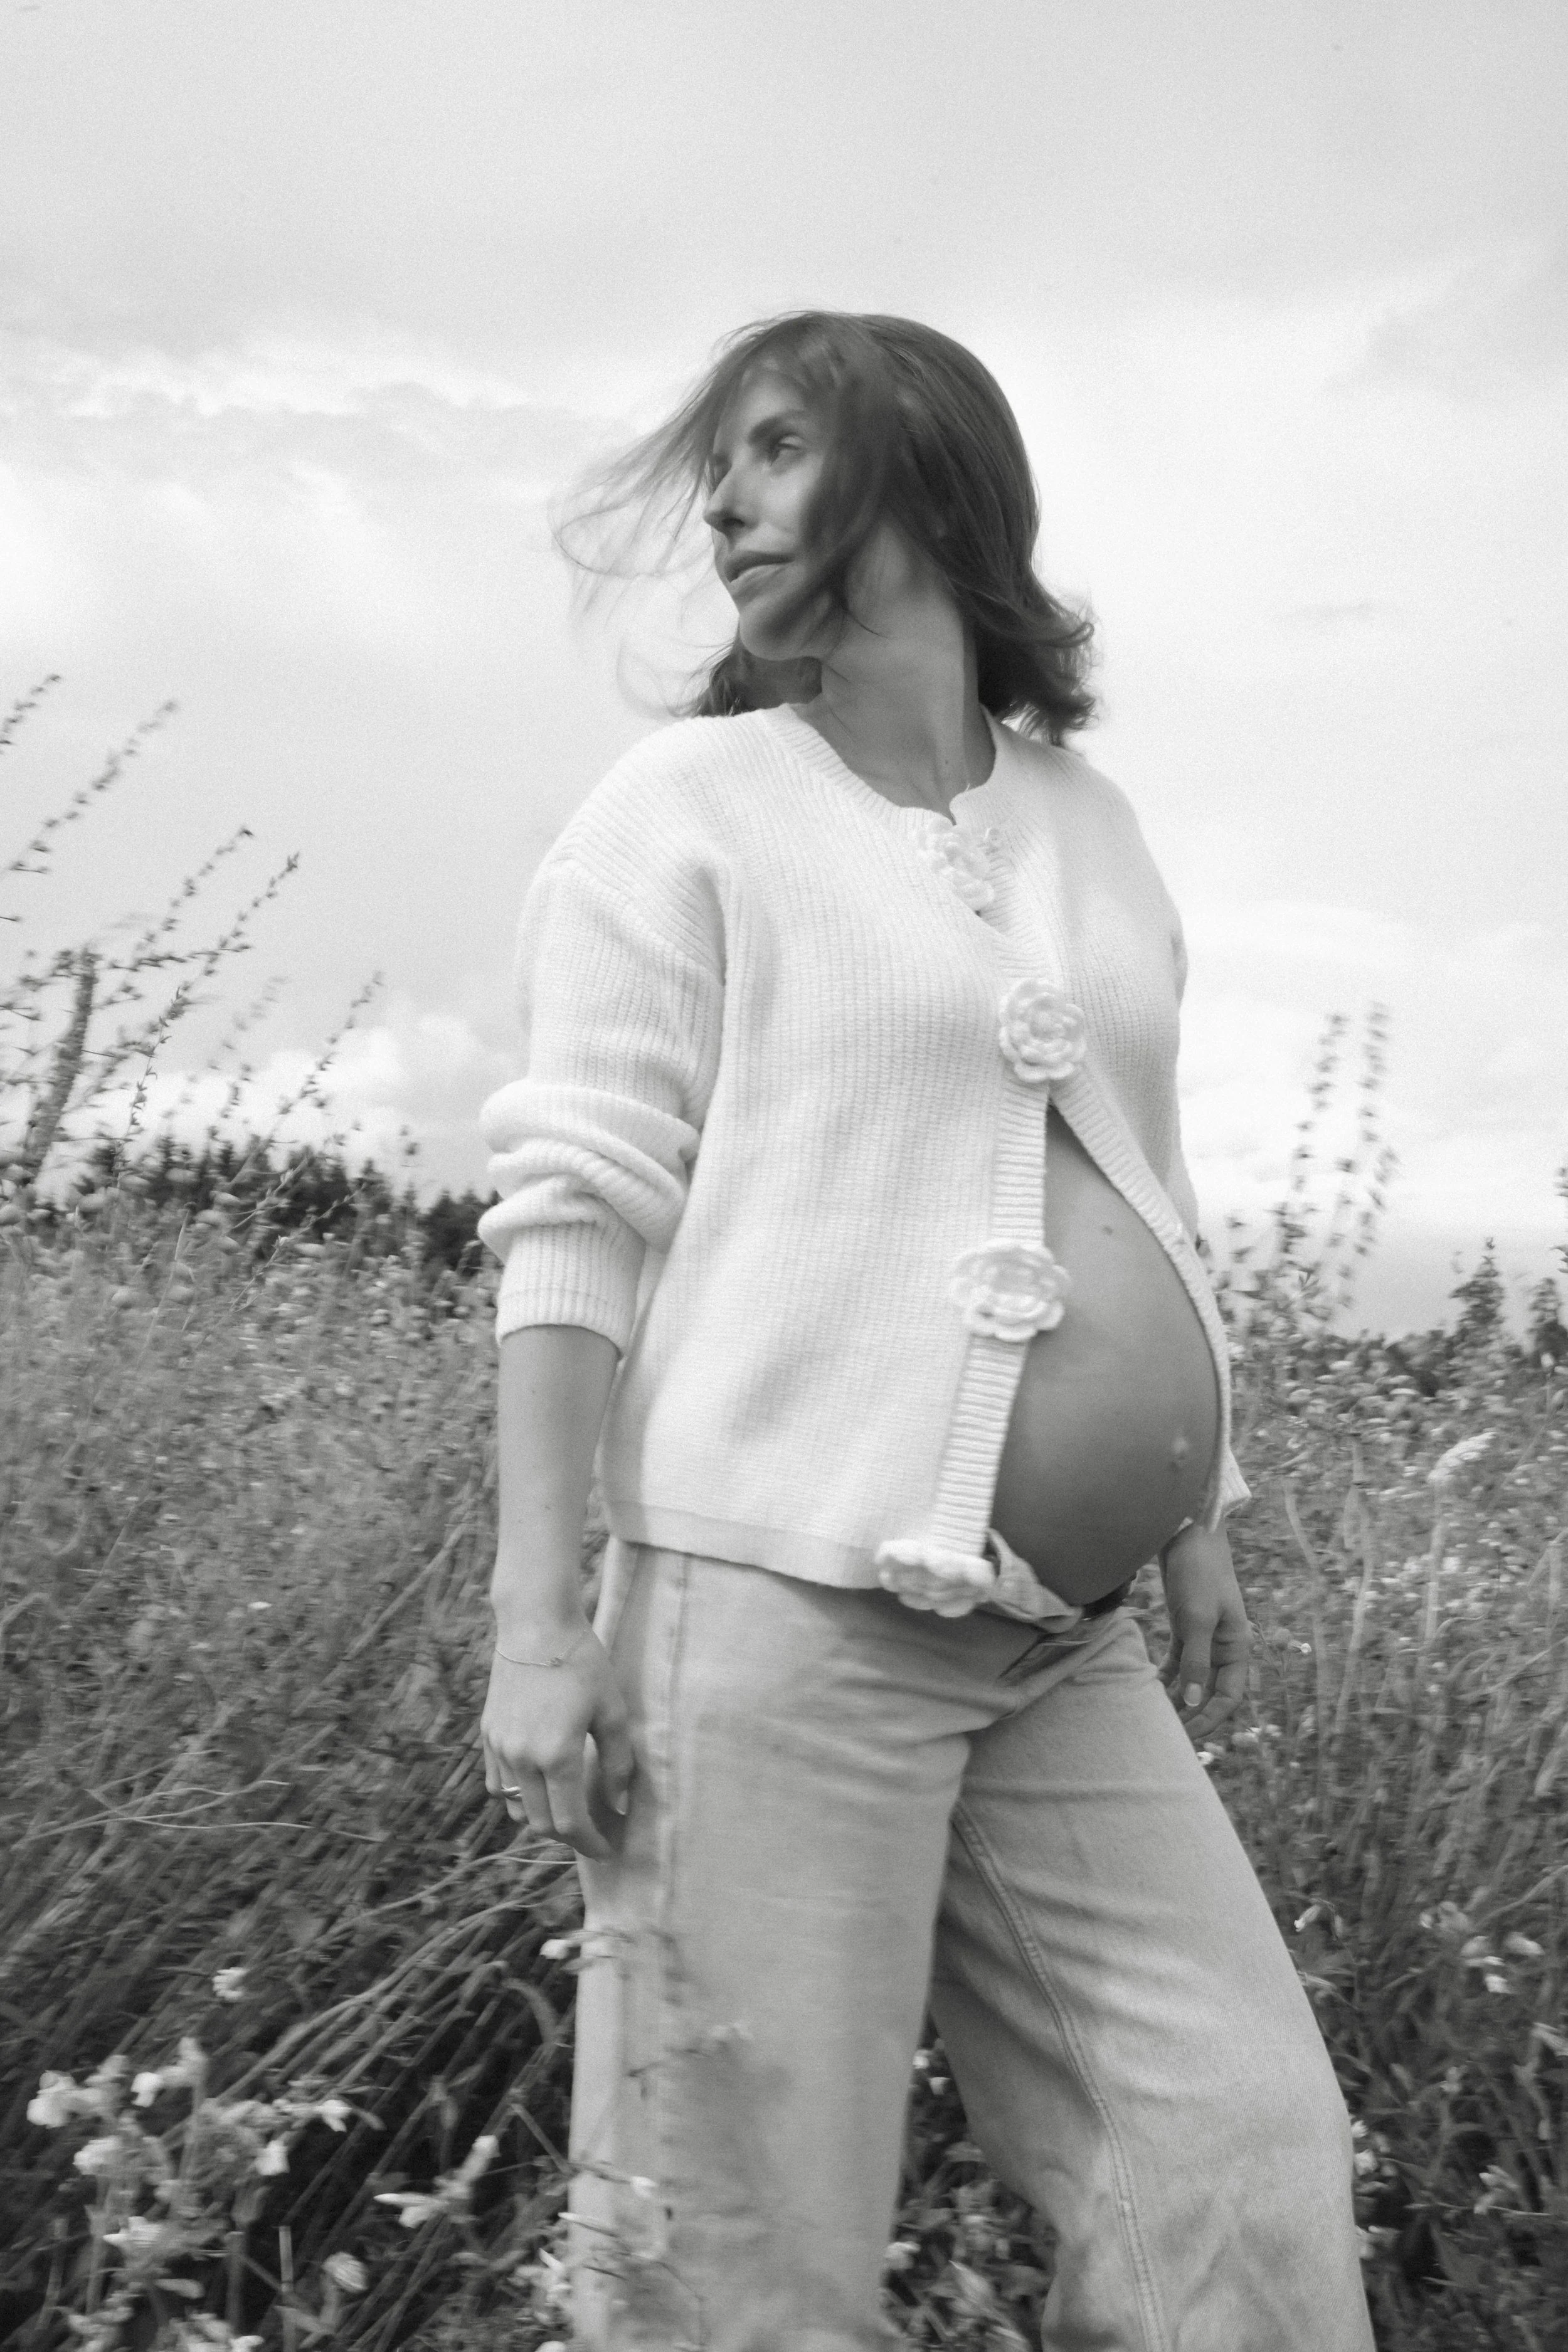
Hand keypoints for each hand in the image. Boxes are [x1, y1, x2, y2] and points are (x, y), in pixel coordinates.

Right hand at [480, 1625, 634, 1859]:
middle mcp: (522, 1758)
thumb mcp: (611, 1711)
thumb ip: (617, 1764)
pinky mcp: (487, 1735)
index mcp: (557, 1755)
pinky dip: (518, 1796)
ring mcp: (500, 1747)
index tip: (608, 1850)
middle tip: (594, 1832)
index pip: (570, 1823)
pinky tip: (539, 1786)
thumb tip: (618, 1806)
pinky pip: (497, 1784)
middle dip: (569, 1836)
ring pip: (516, 1808)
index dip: (590, 1844)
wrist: (536, 1624)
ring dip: (542, 1818)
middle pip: (541, 1823)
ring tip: (567, 1810)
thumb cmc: (582, 1663)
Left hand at [1157, 1524, 1250, 1742]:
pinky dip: (1166, 1676)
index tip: (1186, 1737)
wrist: (1188, 1533)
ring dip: (1177, 1698)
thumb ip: (1195, 1661)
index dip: (1209, 1719)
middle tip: (1167, 1735)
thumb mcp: (1197, 1619)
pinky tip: (1149, 1688)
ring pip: (1192, 1679)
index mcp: (1237, 1647)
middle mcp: (1223, 1647)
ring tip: (1156, 1718)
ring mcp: (1204, 1637)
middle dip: (1192, 1714)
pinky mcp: (1185, 1626)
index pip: (1228, 1697)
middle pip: (1209, 1692)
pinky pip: (1178, 1661)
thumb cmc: (1199, 1573)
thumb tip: (1191, 1702)